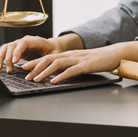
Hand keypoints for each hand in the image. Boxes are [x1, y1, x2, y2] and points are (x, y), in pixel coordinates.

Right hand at [0, 35, 63, 72]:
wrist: (52, 46)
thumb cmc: (54, 51)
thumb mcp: (54, 55)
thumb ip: (47, 59)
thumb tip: (38, 68)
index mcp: (34, 40)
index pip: (23, 43)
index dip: (17, 51)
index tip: (14, 61)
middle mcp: (24, 41)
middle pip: (11, 46)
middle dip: (8, 58)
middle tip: (8, 70)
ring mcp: (18, 44)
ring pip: (5, 48)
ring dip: (1, 58)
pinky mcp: (14, 49)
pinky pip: (3, 51)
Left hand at [21, 41, 137, 83]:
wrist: (113, 54)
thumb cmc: (97, 60)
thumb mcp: (80, 61)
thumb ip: (68, 65)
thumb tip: (56, 73)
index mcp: (68, 54)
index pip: (47, 56)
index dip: (35, 61)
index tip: (24, 68)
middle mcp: (70, 55)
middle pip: (48, 59)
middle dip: (35, 67)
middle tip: (25, 75)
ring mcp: (77, 59)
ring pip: (56, 64)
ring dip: (44, 72)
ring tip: (36, 79)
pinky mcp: (85, 65)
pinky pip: (70, 71)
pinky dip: (60, 76)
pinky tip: (54, 81)